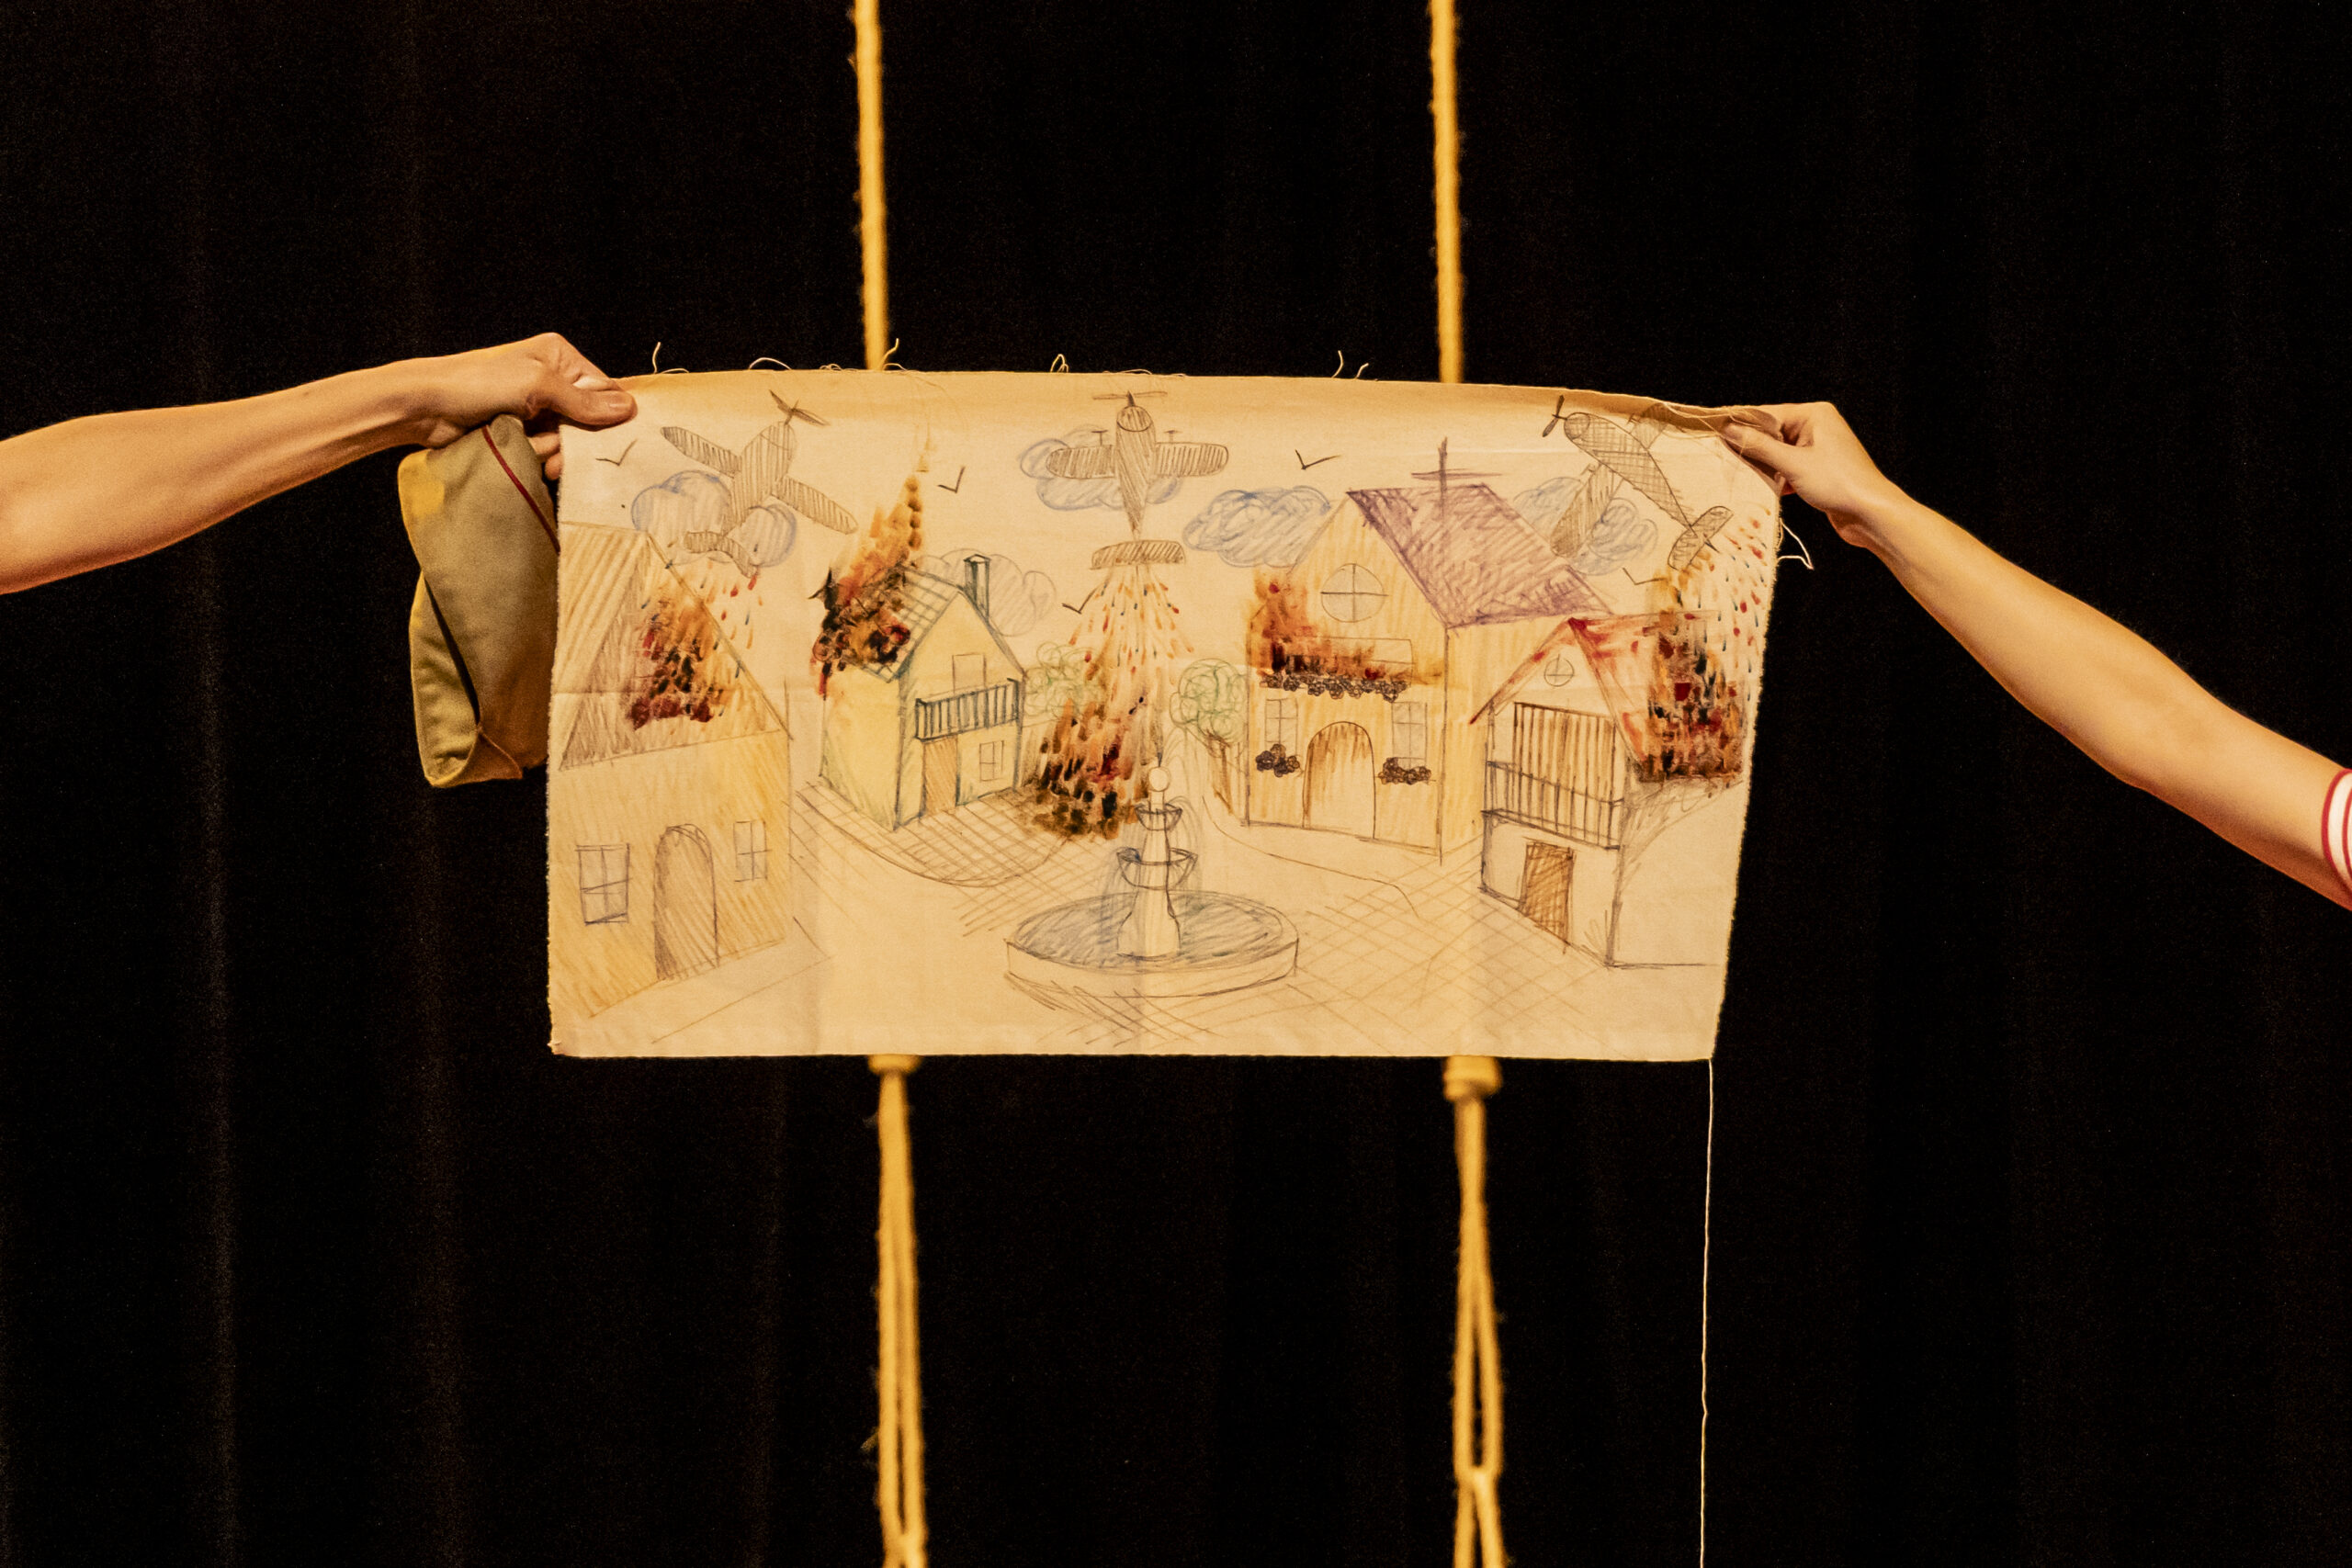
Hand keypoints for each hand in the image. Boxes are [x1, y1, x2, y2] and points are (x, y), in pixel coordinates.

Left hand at [411, 333, 636, 480]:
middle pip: (590, 420)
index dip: (608, 417)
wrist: (427, 407)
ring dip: (556, 451)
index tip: (603, 440)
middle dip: (577, 439)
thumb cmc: (479, 384)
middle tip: (557, 451)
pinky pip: (550, 450)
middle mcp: (554, 381)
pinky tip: (528, 455)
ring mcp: (538, 408)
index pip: (605, 390)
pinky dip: (541, 456)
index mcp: (561, 358)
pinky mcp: (524, 431)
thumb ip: (583, 401)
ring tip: (535, 452)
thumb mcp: (537, 386)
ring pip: (570, 440)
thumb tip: (629, 410)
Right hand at [1719, 402, 1909, 551]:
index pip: (1767, 414)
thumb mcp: (1793, 463)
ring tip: (1743, 477)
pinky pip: (1788, 467)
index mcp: (1814, 414)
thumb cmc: (1837, 482)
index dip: (1741, 426)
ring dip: (1764, 467)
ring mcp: (1818, 448)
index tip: (1714, 435)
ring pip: (1779, 453)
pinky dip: (1778, 478)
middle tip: (1724, 460)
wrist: (1870, 513)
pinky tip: (1767, 490)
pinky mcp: (1818, 469)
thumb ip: (1759, 447)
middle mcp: (1816, 426)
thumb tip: (1729, 431)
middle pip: (1772, 433)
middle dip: (1752, 449)